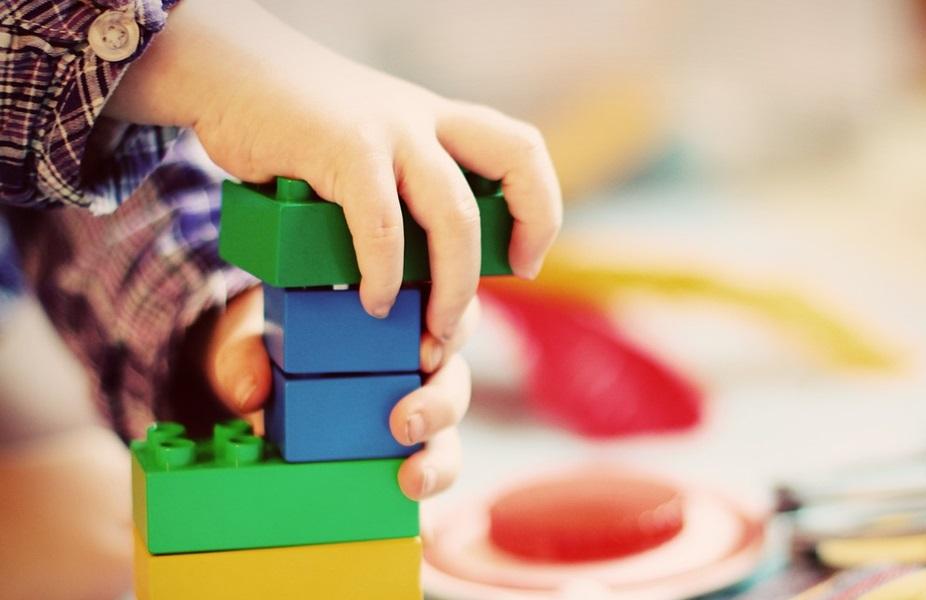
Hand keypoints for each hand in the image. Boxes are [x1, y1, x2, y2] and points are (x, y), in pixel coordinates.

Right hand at [107, 0, 561, 343]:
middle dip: (524, 235)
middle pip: (517, 162)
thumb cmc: (294, 129)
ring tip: (430, 330)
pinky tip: (370, 301)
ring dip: (453, 285)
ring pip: (455, 214)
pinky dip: (382, 273)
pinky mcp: (344, 146)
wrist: (227, 73)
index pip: (522, 151)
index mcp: (438, 121)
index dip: (540, 207)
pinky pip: (382, 223)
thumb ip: (398, 192)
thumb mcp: (367, 148)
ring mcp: (389, 129)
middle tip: (491, 295)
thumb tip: (416, 274)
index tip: (525, 260)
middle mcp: (425, 119)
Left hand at [203, 286, 478, 499]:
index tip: (424, 353)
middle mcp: (418, 357)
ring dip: (440, 452)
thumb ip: (244, 357)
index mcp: (395, 313)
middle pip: (455, 373)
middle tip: (405, 422)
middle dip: (441, 401)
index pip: (444, 310)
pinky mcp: (410, 444)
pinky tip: (410, 487)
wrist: (260, 383)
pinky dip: (431, 476)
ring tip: (412, 476)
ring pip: (451, 423)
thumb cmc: (271, 346)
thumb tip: (250, 392)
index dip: (450, 328)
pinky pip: (436, 460)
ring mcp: (418, 402)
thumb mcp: (251, 341)